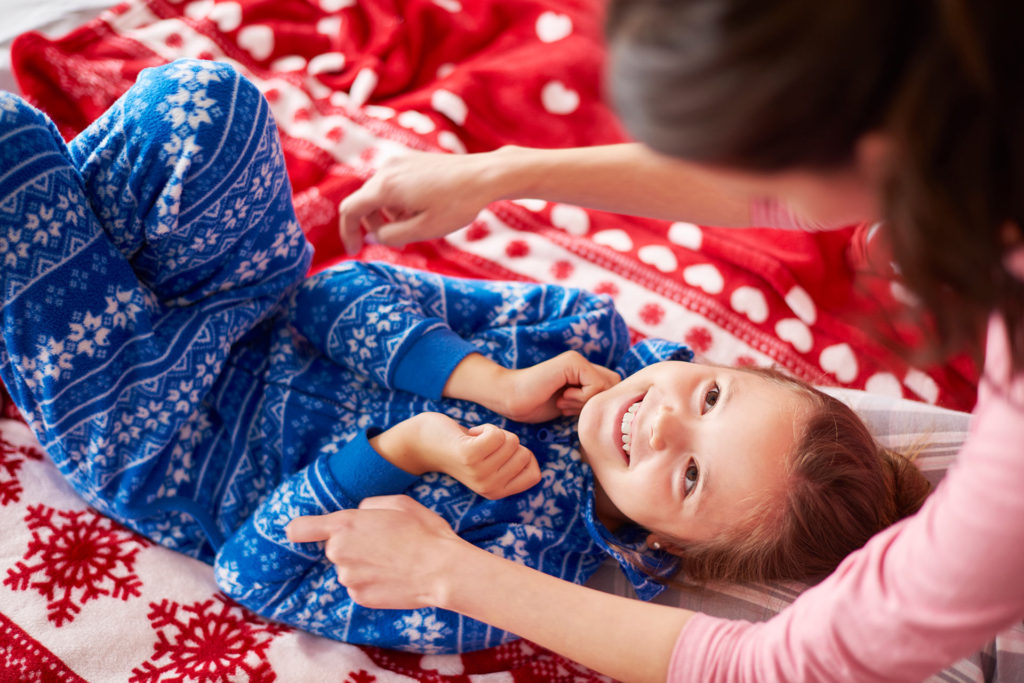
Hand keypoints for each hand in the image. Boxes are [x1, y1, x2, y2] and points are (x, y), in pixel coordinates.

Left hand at [286, 495, 466, 608]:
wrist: (442, 570)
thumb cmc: (424, 531)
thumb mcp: (398, 502)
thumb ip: (369, 505)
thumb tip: (360, 514)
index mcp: (345, 525)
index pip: (300, 529)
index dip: (300, 530)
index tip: (303, 532)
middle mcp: (339, 552)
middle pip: (335, 547)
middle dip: (353, 544)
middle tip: (384, 541)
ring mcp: (348, 578)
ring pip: (348, 568)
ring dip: (364, 564)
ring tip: (395, 559)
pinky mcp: (359, 598)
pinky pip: (359, 586)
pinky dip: (372, 581)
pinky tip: (394, 576)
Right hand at [338, 149, 509, 253]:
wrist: (486, 175)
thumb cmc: (458, 204)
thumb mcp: (423, 230)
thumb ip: (391, 236)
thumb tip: (373, 236)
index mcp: (386, 186)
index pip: (350, 210)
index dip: (348, 232)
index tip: (355, 251)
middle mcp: (387, 169)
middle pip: (365, 201)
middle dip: (375, 225)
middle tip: (399, 240)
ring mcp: (400, 161)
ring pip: (380, 193)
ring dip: (389, 214)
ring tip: (417, 223)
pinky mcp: (412, 159)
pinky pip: (394, 183)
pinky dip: (399, 201)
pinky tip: (423, 208)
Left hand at [372, 412, 540, 498]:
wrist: (421, 443)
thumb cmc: (461, 446)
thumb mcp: (491, 464)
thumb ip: (512, 468)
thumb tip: (536, 471)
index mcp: (498, 492)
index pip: (535, 473)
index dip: (521, 455)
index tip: (498, 454)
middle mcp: (490, 487)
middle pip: (524, 453)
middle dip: (505, 442)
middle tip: (479, 446)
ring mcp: (479, 474)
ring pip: (511, 441)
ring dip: (492, 433)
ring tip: (472, 441)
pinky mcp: (469, 457)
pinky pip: (498, 434)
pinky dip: (485, 428)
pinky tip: (468, 436)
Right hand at [501, 351, 621, 422]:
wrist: (510, 397)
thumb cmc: (535, 404)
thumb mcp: (570, 405)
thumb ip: (588, 400)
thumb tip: (612, 407)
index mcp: (583, 372)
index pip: (612, 387)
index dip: (597, 403)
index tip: (573, 410)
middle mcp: (583, 363)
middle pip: (614, 386)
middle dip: (596, 402)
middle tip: (570, 406)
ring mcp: (578, 360)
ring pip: (608, 386)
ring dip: (586, 401)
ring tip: (563, 402)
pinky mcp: (573, 362)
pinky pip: (596, 385)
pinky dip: (581, 398)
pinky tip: (561, 397)